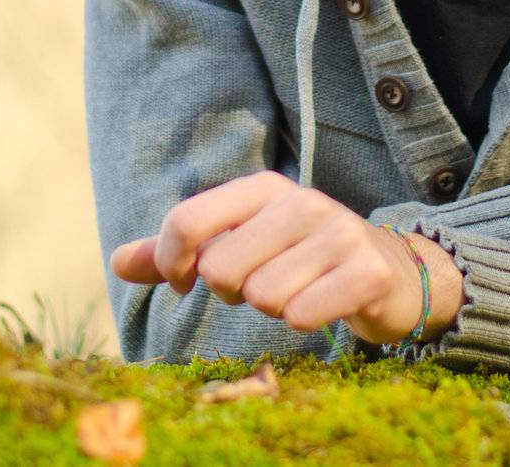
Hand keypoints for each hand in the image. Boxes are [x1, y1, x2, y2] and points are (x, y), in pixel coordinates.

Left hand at [109, 170, 451, 345]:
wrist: (392, 273)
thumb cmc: (300, 259)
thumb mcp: (240, 243)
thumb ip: (176, 252)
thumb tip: (116, 263)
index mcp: (262, 188)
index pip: (186, 220)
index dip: (171, 262)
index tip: (184, 282)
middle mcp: (300, 201)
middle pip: (220, 268)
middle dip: (233, 291)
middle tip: (261, 285)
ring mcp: (336, 233)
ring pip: (262, 296)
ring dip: (273, 308)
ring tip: (298, 291)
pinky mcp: (365, 271)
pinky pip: (302, 314)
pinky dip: (304, 321)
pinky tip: (323, 306)